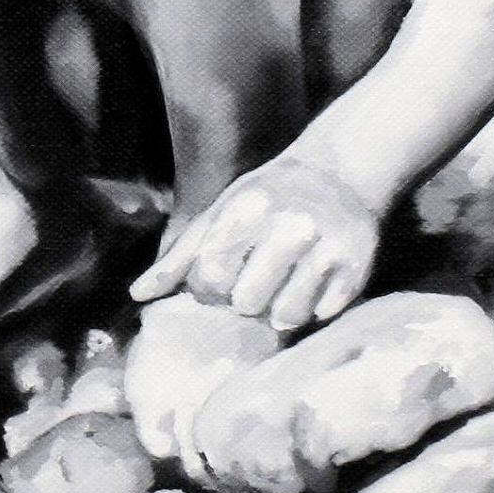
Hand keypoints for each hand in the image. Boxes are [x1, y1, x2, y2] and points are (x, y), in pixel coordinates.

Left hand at [129, 153, 381, 332]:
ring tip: (281, 284)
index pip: (211, 277)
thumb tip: (138, 294)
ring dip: (278, 310)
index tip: (219, 276)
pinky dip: (312, 308)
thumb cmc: (266, 198)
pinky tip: (311, 282)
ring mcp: (325, 249)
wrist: (338, 175)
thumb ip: (179, 256)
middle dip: (244, 300)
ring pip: (285, 317)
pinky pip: (320, 315)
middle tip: (254, 278)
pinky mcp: (355, 270)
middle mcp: (289, 228)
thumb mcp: (220, 212)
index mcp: (247, 211)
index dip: (208, 286)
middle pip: (247, 303)